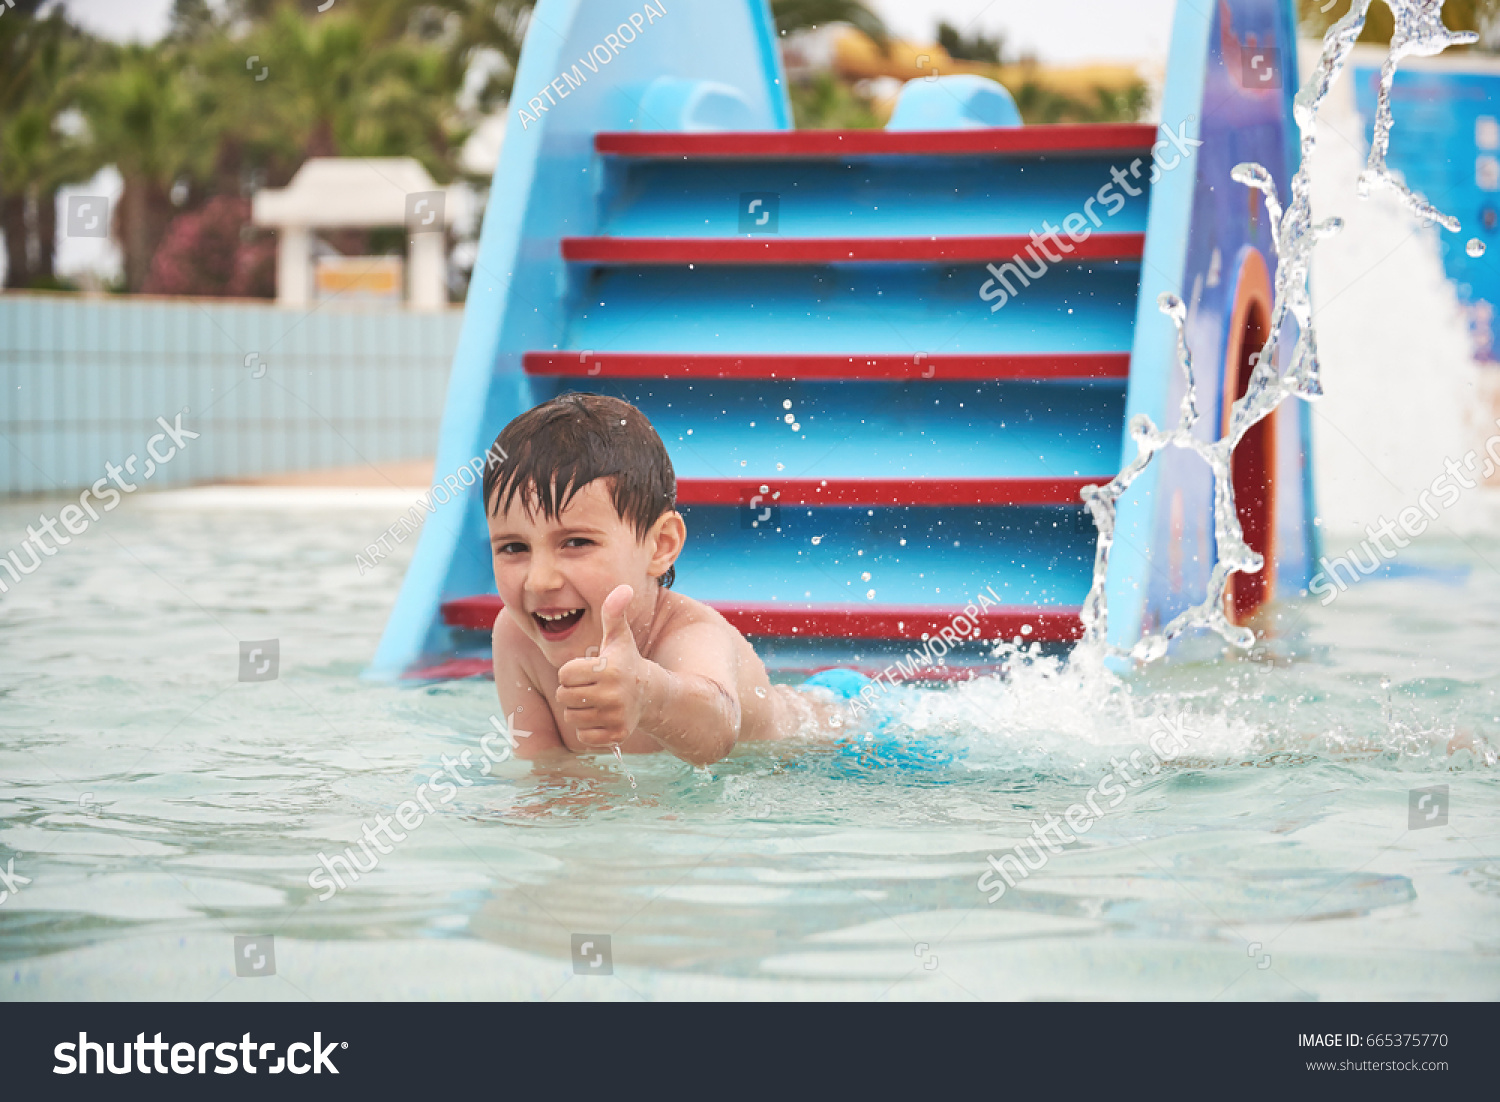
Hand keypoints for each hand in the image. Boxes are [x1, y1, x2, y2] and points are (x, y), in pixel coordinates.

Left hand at [556, 584, 642, 748]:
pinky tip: (602, 717)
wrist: (652, 694)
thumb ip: (613, 613)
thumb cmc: (626, 661)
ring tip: (596, 701)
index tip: (589, 670)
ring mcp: (615, 716)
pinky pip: (583, 736)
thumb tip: (623, 587)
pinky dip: (588, 729)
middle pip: (564, 696)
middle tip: (590, 686)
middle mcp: (612, 694)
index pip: (565, 674)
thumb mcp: (619, 637)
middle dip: (572, 691)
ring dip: (579, 710)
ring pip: (572, 717)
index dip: (573, 671)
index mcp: (608, 669)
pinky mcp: (616, 735)